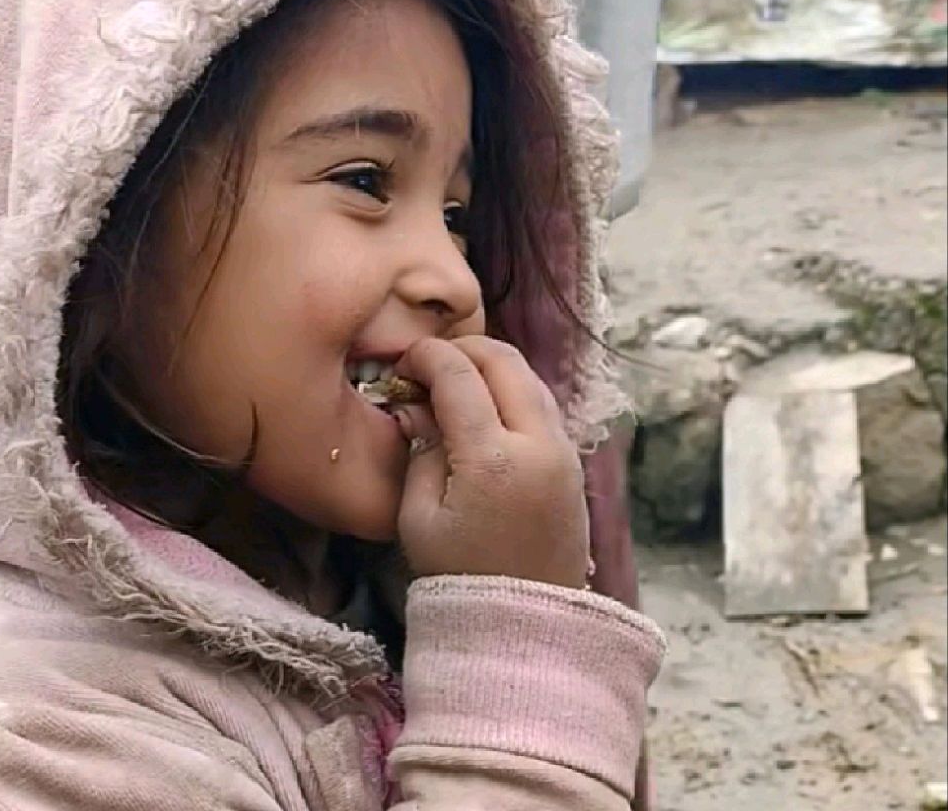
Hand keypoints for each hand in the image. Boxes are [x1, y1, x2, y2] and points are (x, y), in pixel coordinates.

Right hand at [393, 336, 588, 589]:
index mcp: (493, 458)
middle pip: (504, 360)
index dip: (426, 356)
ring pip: (530, 376)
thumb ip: (421, 450)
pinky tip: (486, 407)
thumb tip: (420, 405)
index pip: (459, 375)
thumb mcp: (419, 517)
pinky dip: (513, 390)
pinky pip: (543, 405)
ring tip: (456, 383)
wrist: (523, 628)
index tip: (403, 363)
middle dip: (463, 348)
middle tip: (429, 365)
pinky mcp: (574, 464)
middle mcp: (538, 443)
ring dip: (492, 366)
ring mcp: (563, 451)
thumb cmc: (459, 578)